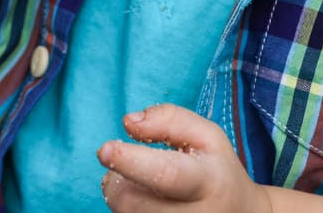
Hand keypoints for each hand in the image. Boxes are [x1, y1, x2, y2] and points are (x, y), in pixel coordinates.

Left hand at [98, 104, 271, 212]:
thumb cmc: (218, 170)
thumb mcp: (207, 135)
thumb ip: (169, 119)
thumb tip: (128, 122)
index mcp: (207, 181)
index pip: (165, 174)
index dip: (130, 161)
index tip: (104, 149)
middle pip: (133, 202)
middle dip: (116, 179)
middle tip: (128, 167)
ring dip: (121, 197)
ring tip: (143, 187)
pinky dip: (128, 211)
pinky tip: (146, 204)